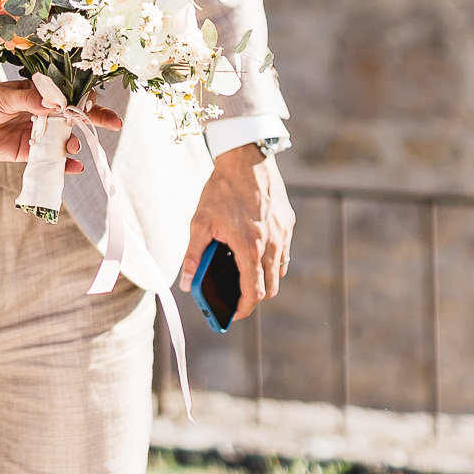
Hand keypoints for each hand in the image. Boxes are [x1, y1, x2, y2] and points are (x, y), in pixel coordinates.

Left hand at [0, 81, 121, 168]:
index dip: (84, 98)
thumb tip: (52, 103)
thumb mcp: (3, 97)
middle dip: (95, 119)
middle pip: (73, 116)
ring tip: (75, 147)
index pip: (68, 93)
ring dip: (74, 143)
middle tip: (114, 123)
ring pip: (64, 139)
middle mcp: (42, 113)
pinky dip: (63, 164)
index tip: (92, 102)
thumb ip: (28, 100)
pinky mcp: (28, 152)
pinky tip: (74, 167)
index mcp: (38, 93)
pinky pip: (50, 159)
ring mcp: (37, 133)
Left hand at [181, 145, 294, 318]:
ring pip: (279, 271)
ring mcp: (282, 234)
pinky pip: (283, 252)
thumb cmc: (221, 190)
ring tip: (244, 275)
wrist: (246, 159)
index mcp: (250, 248)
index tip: (233, 314)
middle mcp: (272, 245)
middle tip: (237, 298)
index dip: (243, 309)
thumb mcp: (200, 223)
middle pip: (270, 288)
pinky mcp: (287, 224)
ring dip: (265, 280)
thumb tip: (186, 283)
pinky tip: (255, 252)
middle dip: (254, 298)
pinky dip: (272, 261)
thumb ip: (194, 256)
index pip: (253, 293)